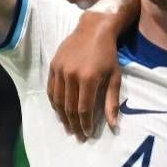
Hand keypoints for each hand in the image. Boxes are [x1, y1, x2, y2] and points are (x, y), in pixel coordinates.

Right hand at [47, 12, 123, 140]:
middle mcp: (71, 75)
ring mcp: (60, 70)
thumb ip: (112, 102)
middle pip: (69, 108)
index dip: (85, 124)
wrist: (93, 29)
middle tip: (78, 136)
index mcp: (88, 78)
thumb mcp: (115, 77)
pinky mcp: (53, 66)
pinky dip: (54, 103)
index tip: (88, 134)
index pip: (84, 109)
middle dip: (74, 124)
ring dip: (62, 117)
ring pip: (57, 101)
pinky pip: (50, 90)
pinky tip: (59, 112)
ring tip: (68, 127)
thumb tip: (113, 126)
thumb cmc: (108, 54)